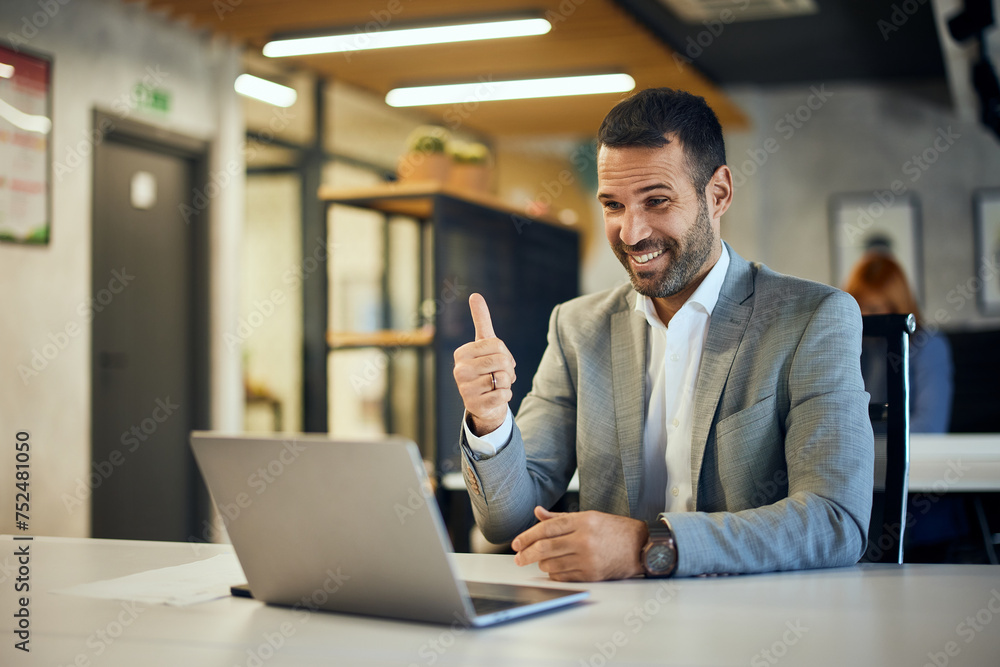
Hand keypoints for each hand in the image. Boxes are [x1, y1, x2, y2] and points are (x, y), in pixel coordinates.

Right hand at [452, 293, 516, 435]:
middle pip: (501, 361)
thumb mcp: (484, 344)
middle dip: (508, 368)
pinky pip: (503, 395)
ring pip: (502, 378)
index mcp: (461, 353)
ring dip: (506, 383)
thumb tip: (475, 295)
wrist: (484, 401)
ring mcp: (465, 389)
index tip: (498, 360)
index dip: (505, 353)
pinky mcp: (475, 405)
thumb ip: (481, 320)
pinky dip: (506, 395)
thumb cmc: (485, 368)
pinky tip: (495, 396)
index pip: (497, 344)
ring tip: (496, 385)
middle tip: (501, 374)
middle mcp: (459, 370)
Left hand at [511, 506, 648, 581]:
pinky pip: (563, 576)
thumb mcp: (589, 517)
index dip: (527, 536)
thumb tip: (538, 513)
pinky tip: (554, 569)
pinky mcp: (591, 574)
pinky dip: (554, 573)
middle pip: (545, 547)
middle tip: (517, 558)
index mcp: (583, 521)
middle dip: (526, 554)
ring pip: (552, 564)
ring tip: (542, 560)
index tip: (516, 543)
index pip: (547, 528)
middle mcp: (584, 539)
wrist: (640, 547)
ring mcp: (588, 558)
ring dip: (542, 563)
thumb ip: (560, 518)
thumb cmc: (614, 530)